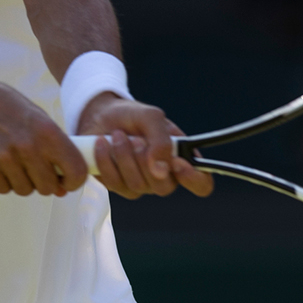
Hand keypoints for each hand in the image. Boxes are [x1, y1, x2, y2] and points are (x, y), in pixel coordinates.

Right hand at [0, 75, 88, 195]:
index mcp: (47, 131)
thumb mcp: (37, 119)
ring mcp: (5, 158)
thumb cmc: (7, 108)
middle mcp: (28, 146)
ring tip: (15, 162)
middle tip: (36, 168)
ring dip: (23, 181)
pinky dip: (4, 181)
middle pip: (49, 187)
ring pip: (26, 190)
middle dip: (45, 182)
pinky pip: (4, 189)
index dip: (74, 181)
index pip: (75, 171)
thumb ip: (54, 152)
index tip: (67, 180)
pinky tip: (0, 164)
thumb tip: (62, 190)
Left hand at [77, 94, 213, 198]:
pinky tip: (103, 144)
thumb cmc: (132, 116)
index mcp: (181, 158)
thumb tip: (161, 169)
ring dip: (124, 157)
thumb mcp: (151, 117)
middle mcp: (164, 176)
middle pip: (164, 187)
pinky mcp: (118, 185)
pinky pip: (114, 184)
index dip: (194, 179)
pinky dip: (106, 161)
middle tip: (136, 139)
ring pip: (137, 185)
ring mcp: (141, 184)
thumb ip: (161, 140)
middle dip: (145, 160)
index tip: (177, 164)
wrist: (101, 115)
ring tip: (117, 135)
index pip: (201, 183)